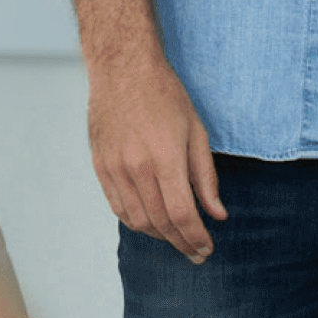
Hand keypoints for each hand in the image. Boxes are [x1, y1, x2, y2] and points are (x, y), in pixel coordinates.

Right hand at [87, 58, 226, 260]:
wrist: (122, 66)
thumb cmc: (163, 94)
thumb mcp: (196, 130)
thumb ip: (206, 176)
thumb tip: (217, 214)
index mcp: (165, 157)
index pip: (183, 215)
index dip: (197, 239)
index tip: (208, 248)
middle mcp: (136, 167)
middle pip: (161, 223)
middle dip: (182, 243)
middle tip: (196, 252)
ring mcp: (114, 167)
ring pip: (137, 221)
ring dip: (159, 236)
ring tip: (175, 237)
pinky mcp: (100, 164)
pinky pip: (118, 206)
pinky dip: (136, 221)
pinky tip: (151, 222)